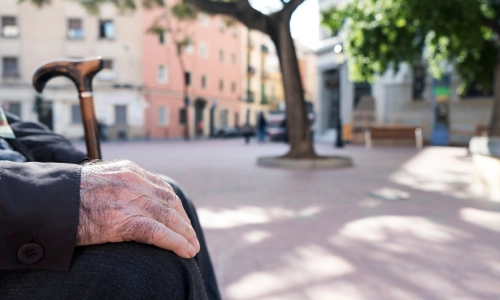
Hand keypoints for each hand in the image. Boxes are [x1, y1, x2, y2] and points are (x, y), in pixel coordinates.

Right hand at [76, 160, 199, 258]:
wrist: (49, 201)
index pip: (163, 188)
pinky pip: (157, 233)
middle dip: (184, 221)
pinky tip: (185, 251)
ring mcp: (129, 200)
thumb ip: (121, 183)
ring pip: (169, 217)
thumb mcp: (100, 178)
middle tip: (192, 236)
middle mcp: (134, 182)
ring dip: (185, 234)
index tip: (182, 218)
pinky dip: (175, 242)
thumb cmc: (71, 195)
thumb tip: (133, 197)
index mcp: (130, 170)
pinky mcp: (122, 220)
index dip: (176, 206)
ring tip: (192, 248)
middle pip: (170, 202)